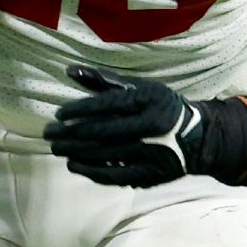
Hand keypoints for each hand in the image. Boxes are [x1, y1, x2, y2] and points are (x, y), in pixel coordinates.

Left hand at [42, 65, 208, 187]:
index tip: (59, 114)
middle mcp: (151, 127)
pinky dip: (91, 171)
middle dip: (71, 133)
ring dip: (76, 152)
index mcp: (149, 100)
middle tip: (49, 133)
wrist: (196, 138)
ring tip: (56, 147)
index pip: (108, 106)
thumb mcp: (139, 87)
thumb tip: (70, 70)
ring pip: (106, 155)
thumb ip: (104, 81)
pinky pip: (115, 175)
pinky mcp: (151, 175)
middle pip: (103, 132)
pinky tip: (74, 164)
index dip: (80, 110)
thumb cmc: (160, 106)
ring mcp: (152, 154)